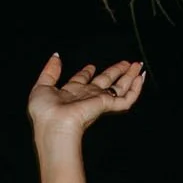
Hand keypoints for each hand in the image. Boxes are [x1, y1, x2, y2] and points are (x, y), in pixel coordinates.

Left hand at [28, 54, 145, 145]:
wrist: (54, 126)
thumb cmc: (45, 112)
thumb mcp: (42, 86)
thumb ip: (50, 71)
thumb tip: (56, 57)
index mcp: (71, 93)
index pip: (82, 80)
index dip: (86, 72)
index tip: (91, 66)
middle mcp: (86, 97)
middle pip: (105, 81)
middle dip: (115, 71)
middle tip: (125, 63)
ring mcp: (98, 101)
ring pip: (119, 87)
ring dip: (129, 76)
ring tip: (137, 65)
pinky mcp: (106, 105)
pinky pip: (126, 98)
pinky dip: (136, 89)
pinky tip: (140, 78)